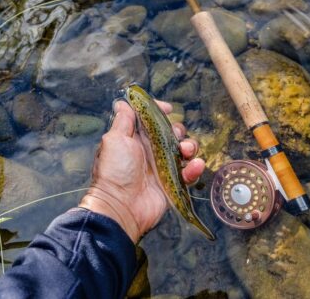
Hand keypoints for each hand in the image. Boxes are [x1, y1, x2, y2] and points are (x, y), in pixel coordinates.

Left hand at [78, 100, 204, 242]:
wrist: (121, 207)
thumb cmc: (115, 171)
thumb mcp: (114, 140)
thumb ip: (123, 121)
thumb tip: (123, 102)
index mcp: (134, 138)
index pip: (151, 119)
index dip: (160, 112)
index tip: (168, 109)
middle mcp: (149, 151)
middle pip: (171, 133)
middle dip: (177, 130)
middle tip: (175, 136)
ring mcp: (162, 167)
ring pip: (183, 150)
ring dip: (190, 146)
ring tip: (187, 151)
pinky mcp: (173, 183)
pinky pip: (189, 172)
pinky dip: (195, 167)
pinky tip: (195, 166)